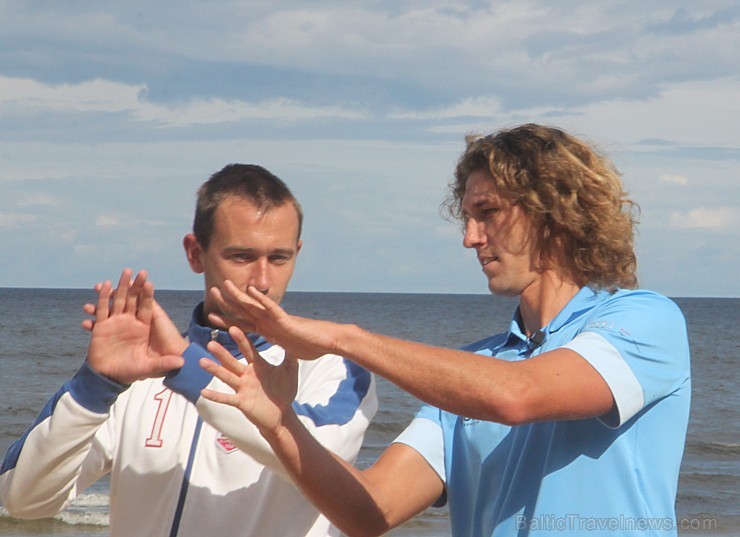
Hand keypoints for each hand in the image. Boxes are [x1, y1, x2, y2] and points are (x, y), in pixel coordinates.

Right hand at [84, 269, 184, 384]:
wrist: (113, 377)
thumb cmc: (134, 371)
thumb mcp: (152, 366)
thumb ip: (165, 363)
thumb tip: (183, 363)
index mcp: (144, 326)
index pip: (146, 306)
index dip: (146, 294)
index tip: (147, 281)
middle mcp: (131, 321)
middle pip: (132, 299)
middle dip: (132, 285)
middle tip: (131, 270)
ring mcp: (116, 323)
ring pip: (117, 301)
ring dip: (117, 287)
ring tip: (117, 275)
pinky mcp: (101, 328)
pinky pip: (102, 310)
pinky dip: (102, 299)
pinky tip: (101, 287)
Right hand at [200, 326, 297, 434]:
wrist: (282, 414)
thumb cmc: (284, 391)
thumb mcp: (290, 371)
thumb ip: (290, 356)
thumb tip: (293, 338)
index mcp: (258, 366)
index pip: (248, 350)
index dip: (241, 339)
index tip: (233, 327)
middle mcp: (247, 375)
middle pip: (232, 362)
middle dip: (222, 353)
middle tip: (210, 342)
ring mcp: (243, 388)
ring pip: (227, 377)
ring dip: (215, 370)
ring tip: (202, 361)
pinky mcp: (242, 402)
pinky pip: (227, 398)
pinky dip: (216, 396)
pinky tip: (203, 391)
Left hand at [208, 280, 340, 360]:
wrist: (329, 342)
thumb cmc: (313, 346)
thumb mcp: (292, 351)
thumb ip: (284, 349)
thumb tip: (282, 353)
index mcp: (269, 330)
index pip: (243, 324)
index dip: (227, 319)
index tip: (212, 316)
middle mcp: (270, 322)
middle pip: (244, 310)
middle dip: (227, 302)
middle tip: (212, 291)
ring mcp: (277, 319)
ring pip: (254, 305)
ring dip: (239, 295)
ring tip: (225, 285)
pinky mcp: (286, 320)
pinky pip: (272, 308)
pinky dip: (261, 299)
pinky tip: (251, 290)